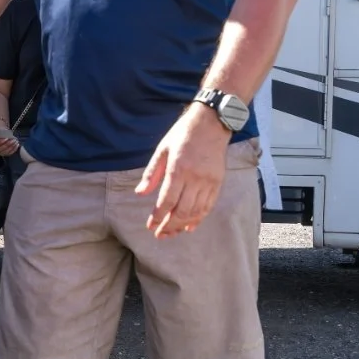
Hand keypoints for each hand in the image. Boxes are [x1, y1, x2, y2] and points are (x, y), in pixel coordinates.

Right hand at [0, 125, 18, 156]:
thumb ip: (0, 132)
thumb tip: (6, 134)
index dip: (0, 142)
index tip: (7, 138)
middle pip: (1, 148)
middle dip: (8, 144)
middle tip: (14, 139)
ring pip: (6, 151)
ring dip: (12, 146)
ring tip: (16, 141)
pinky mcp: (4, 154)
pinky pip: (9, 153)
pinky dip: (14, 149)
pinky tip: (17, 145)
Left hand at [134, 104, 230, 237]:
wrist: (212, 123)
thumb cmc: (183, 135)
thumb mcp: (162, 150)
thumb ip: (151, 173)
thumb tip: (140, 193)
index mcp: (178, 169)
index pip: (167, 200)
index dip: (158, 217)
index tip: (151, 226)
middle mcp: (195, 177)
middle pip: (182, 210)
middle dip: (170, 226)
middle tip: (160, 235)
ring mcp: (208, 181)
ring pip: (196, 211)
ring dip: (183, 225)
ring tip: (172, 233)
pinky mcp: (218, 182)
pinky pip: (209, 205)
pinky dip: (199, 218)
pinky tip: (190, 226)